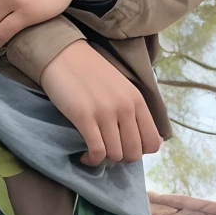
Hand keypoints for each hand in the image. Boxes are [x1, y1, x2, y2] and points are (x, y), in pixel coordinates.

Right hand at [42, 39, 161, 165]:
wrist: (62, 55)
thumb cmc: (90, 73)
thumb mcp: (121, 88)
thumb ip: (132, 110)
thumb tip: (139, 140)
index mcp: (137, 100)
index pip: (153, 142)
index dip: (140, 151)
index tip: (124, 146)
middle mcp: (125, 107)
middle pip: (134, 153)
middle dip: (121, 158)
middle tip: (108, 150)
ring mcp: (106, 112)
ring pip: (116, 155)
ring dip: (105, 160)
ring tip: (95, 152)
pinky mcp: (85, 117)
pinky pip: (97, 151)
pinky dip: (92, 160)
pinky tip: (85, 155)